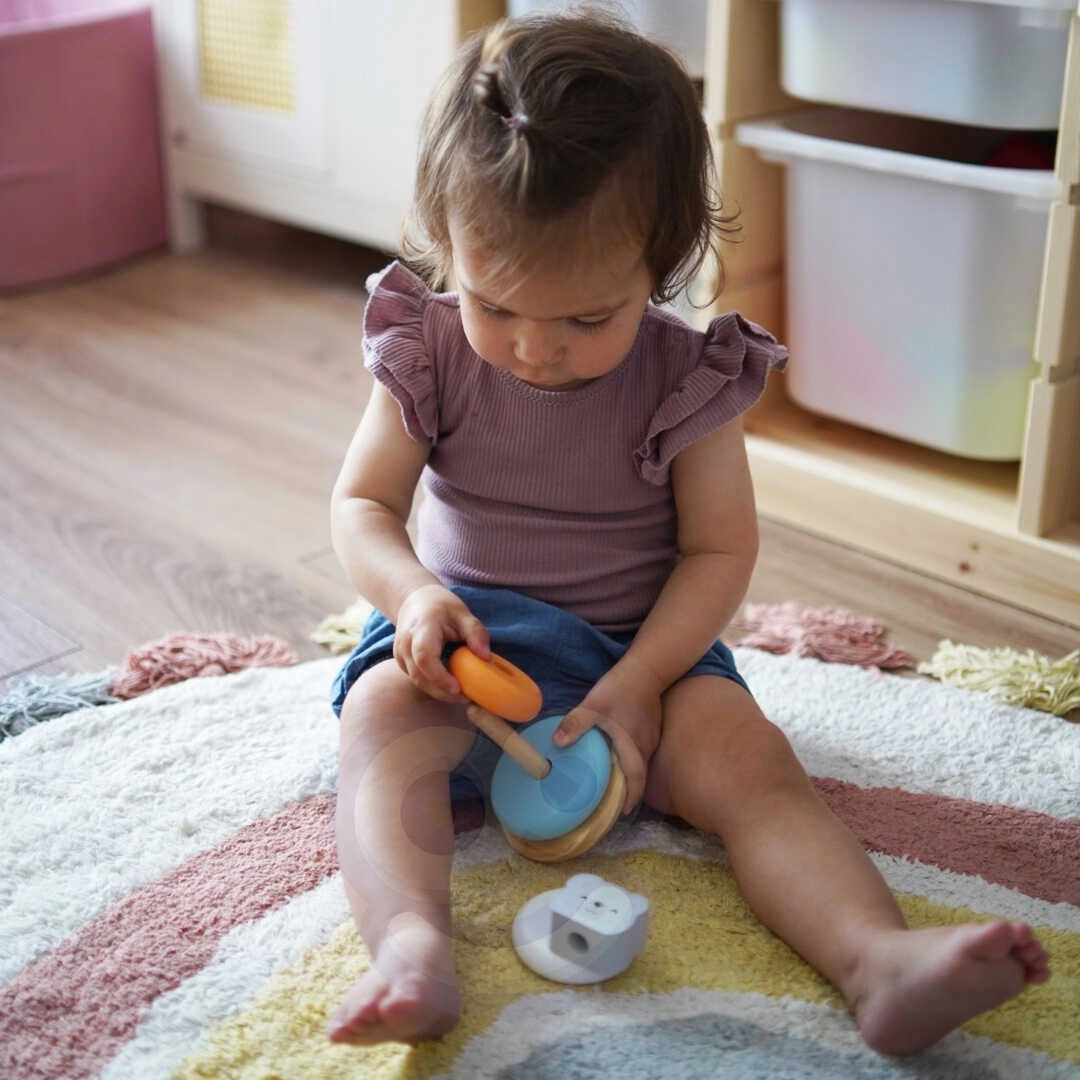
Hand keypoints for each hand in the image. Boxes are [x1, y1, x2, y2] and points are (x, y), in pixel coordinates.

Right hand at [393, 584, 489, 700]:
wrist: (414, 600)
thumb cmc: (440, 606)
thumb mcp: (463, 613)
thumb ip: (475, 633)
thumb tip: (486, 657)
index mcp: (421, 628)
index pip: (425, 657)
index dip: (439, 676)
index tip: (457, 688)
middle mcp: (405, 643)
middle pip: (419, 675)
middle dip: (442, 691)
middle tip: (466, 697)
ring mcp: (400, 654)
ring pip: (417, 681)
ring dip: (438, 692)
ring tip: (461, 695)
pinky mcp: (401, 662)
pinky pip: (416, 679)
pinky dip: (432, 686)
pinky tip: (449, 687)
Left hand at [552, 657, 664, 812]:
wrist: (647, 667)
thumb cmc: (620, 688)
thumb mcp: (594, 705)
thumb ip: (575, 724)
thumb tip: (557, 744)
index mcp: (633, 746)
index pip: (636, 780)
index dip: (630, 798)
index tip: (621, 813)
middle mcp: (647, 746)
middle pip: (640, 775)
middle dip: (628, 791)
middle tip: (612, 802)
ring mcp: (652, 736)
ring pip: (642, 763)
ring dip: (630, 775)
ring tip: (613, 783)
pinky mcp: (651, 727)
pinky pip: (642, 751)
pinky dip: (632, 760)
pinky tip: (618, 756)